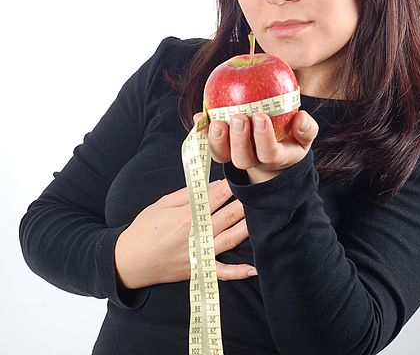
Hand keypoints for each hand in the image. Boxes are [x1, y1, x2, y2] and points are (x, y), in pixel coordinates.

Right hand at [114, 179, 256, 289]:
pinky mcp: (198, 269)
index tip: (245, 174)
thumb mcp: (162, 204)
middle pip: (229, 215)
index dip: (232, 185)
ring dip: (249, 227)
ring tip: (265, 216)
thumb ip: (188, 194)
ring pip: (231, 239)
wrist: (128, 261)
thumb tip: (213, 185)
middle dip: (246, 202)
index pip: (217, 196)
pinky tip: (254, 269)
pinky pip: (222, 272)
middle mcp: (197, 235)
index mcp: (187, 216)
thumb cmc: (144, 229)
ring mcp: (199, 254)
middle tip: (262, 190)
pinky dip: (238, 272)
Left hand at [194, 110, 318, 183]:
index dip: (263, 138)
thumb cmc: (290, 136)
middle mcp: (253, 160)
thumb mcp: (304, 134)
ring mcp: (235, 156)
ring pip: (222, 155)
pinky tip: (199, 116)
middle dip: (239, 139)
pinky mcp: (221, 149)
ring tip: (217, 122)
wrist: (273, 149)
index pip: (269, 153)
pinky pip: (208, 143)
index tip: (261, 116)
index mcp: (276, 157)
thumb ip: (306, 128)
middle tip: (239, 117)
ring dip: (217, 140)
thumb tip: (301, 118)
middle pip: (243, 158)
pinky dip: (202, 131)